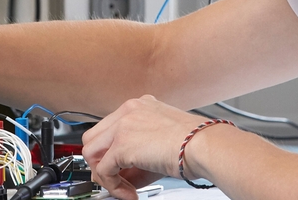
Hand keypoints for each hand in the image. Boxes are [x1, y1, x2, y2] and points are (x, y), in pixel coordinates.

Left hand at [81, 95, 214, 199]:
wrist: (206, 146)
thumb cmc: (196, 145)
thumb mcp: (159, 147)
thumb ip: (135, 159)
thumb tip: (120, 179)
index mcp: (139, 106)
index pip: (109, 128)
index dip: (110, 152)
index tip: (118, 169)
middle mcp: (128, 111)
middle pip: (93, 137)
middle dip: (99, 162)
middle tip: (114, 179)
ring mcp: (123, 125)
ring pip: (91, 152)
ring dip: (103, 175)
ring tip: (123, 188)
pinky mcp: (122, 144)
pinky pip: (103, 170)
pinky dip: (113, 186)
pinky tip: (130, 193)